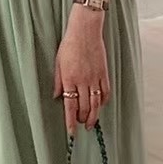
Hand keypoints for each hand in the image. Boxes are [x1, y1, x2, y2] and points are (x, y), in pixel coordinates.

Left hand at [54, 12, 110, 133]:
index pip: (70, 106)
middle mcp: (83, 81)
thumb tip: (57, 96)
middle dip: (83, 120)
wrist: (85, 30)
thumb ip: (58, 81)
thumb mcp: (58, 62)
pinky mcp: (104, 73)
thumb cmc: (69, 44)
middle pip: (84, 108)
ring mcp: (95, 77)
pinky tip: (100, 105)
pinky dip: (103, 101)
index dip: (71, 121)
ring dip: (94, 116)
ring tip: (91, 123)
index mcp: (69, 79)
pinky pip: (105, 92)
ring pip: (96, 104)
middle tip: (81, 125)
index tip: (71, 132)